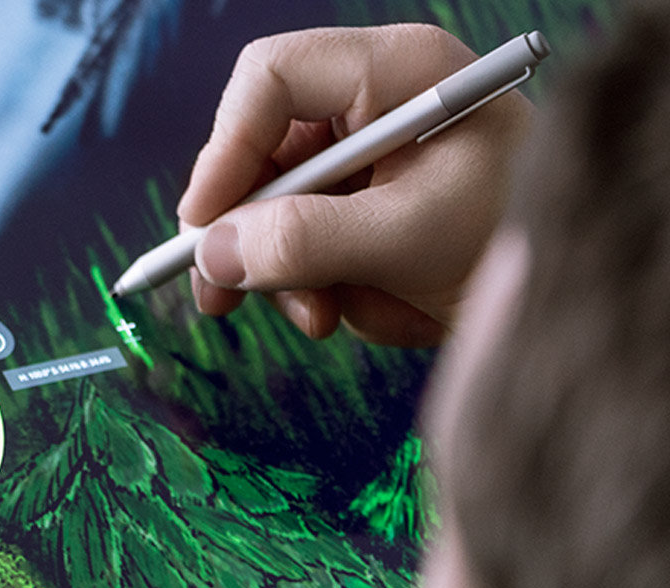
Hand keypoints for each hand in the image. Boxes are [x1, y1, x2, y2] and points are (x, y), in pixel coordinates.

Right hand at [180, 24, 532, 345]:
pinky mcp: (371, 203)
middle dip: (251, 231)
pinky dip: (325, 285)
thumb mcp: (406, 239)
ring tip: (327, 318)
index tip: (205, 223)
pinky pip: (309, 240)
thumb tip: (215, 255)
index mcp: (396, 71)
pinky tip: (373, 308)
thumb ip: (305, 242)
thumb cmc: (515, 242)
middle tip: (223, 299)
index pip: (272, 80)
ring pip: (278, 206)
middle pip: (263, 150)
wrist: (580, 299)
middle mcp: (376, 103)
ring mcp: (372, 156)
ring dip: (290, 273)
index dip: (226, 148)